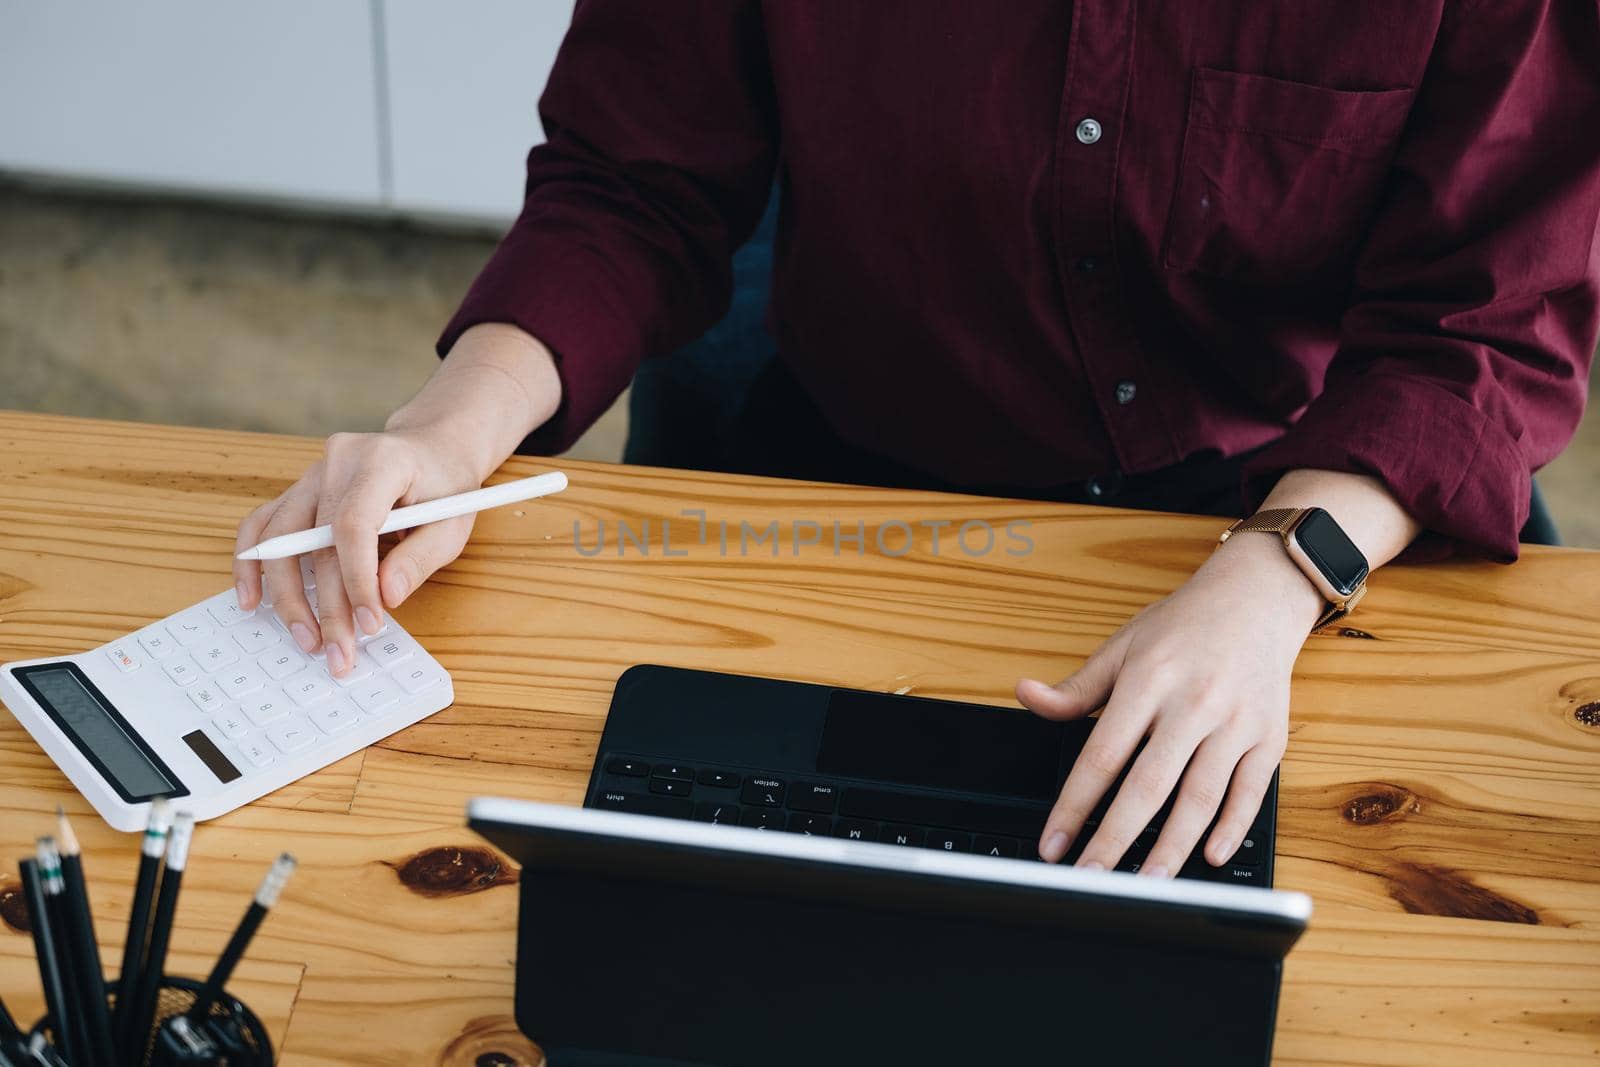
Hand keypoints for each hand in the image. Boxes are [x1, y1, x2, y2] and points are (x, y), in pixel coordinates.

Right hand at [232, 428, 483, 674]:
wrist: (430, 448)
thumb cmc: (444, 486)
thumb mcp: (452, 523)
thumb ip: (420, 558)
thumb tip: (385, 597)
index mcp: (382, 461)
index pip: (355, 524)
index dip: (357, 579)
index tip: (369, 624)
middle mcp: (338, 461)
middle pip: (316, 540)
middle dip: (328, 605)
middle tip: (340, 654)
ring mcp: (312, 474)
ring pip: (280, 537)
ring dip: (288, 595)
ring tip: (306, 639)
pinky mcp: (297, 491)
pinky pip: (262, 525)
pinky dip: (254, 564)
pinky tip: (253, 600)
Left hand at [1017, 533, 1322, 875]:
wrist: (1256, 599)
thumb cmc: (1183, 627)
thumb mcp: (1122, 646)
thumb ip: (1076, 687)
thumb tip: (1026, 696)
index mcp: (1148, 681)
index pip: (1102, 755)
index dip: (1074, 805)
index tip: (1053, 843)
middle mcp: (1193, 704)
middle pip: (1149, 785)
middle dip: (1116, 838)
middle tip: (1092, 880)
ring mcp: (1235, 723)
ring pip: (1201, 796)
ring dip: (1173, 846)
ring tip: (1147, 884)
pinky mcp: (1269, 737)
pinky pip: (1250, 791)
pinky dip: (1231, 827)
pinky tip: (1210, 856)